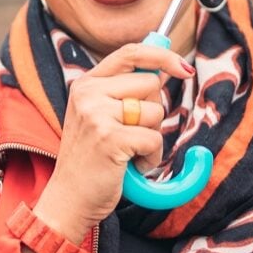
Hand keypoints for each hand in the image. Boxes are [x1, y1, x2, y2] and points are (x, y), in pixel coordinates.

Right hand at [33, 43, 194, 244]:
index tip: (184, 68)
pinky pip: (154, 139)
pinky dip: (151, 157)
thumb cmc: (92, 158)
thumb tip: (164, 68)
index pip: (131, 52)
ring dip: (152, 137)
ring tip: (128, 152)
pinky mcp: (110, 138)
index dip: (162, 55)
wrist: (68, 200)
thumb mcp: (98, 114)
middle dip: (152, 111)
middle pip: (151, 83)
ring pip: (155, 111)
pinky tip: (130, 166)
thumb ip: (123, 91)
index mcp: (87, 83)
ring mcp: (97, 114)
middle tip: (131, 133)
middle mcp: (89, 93)